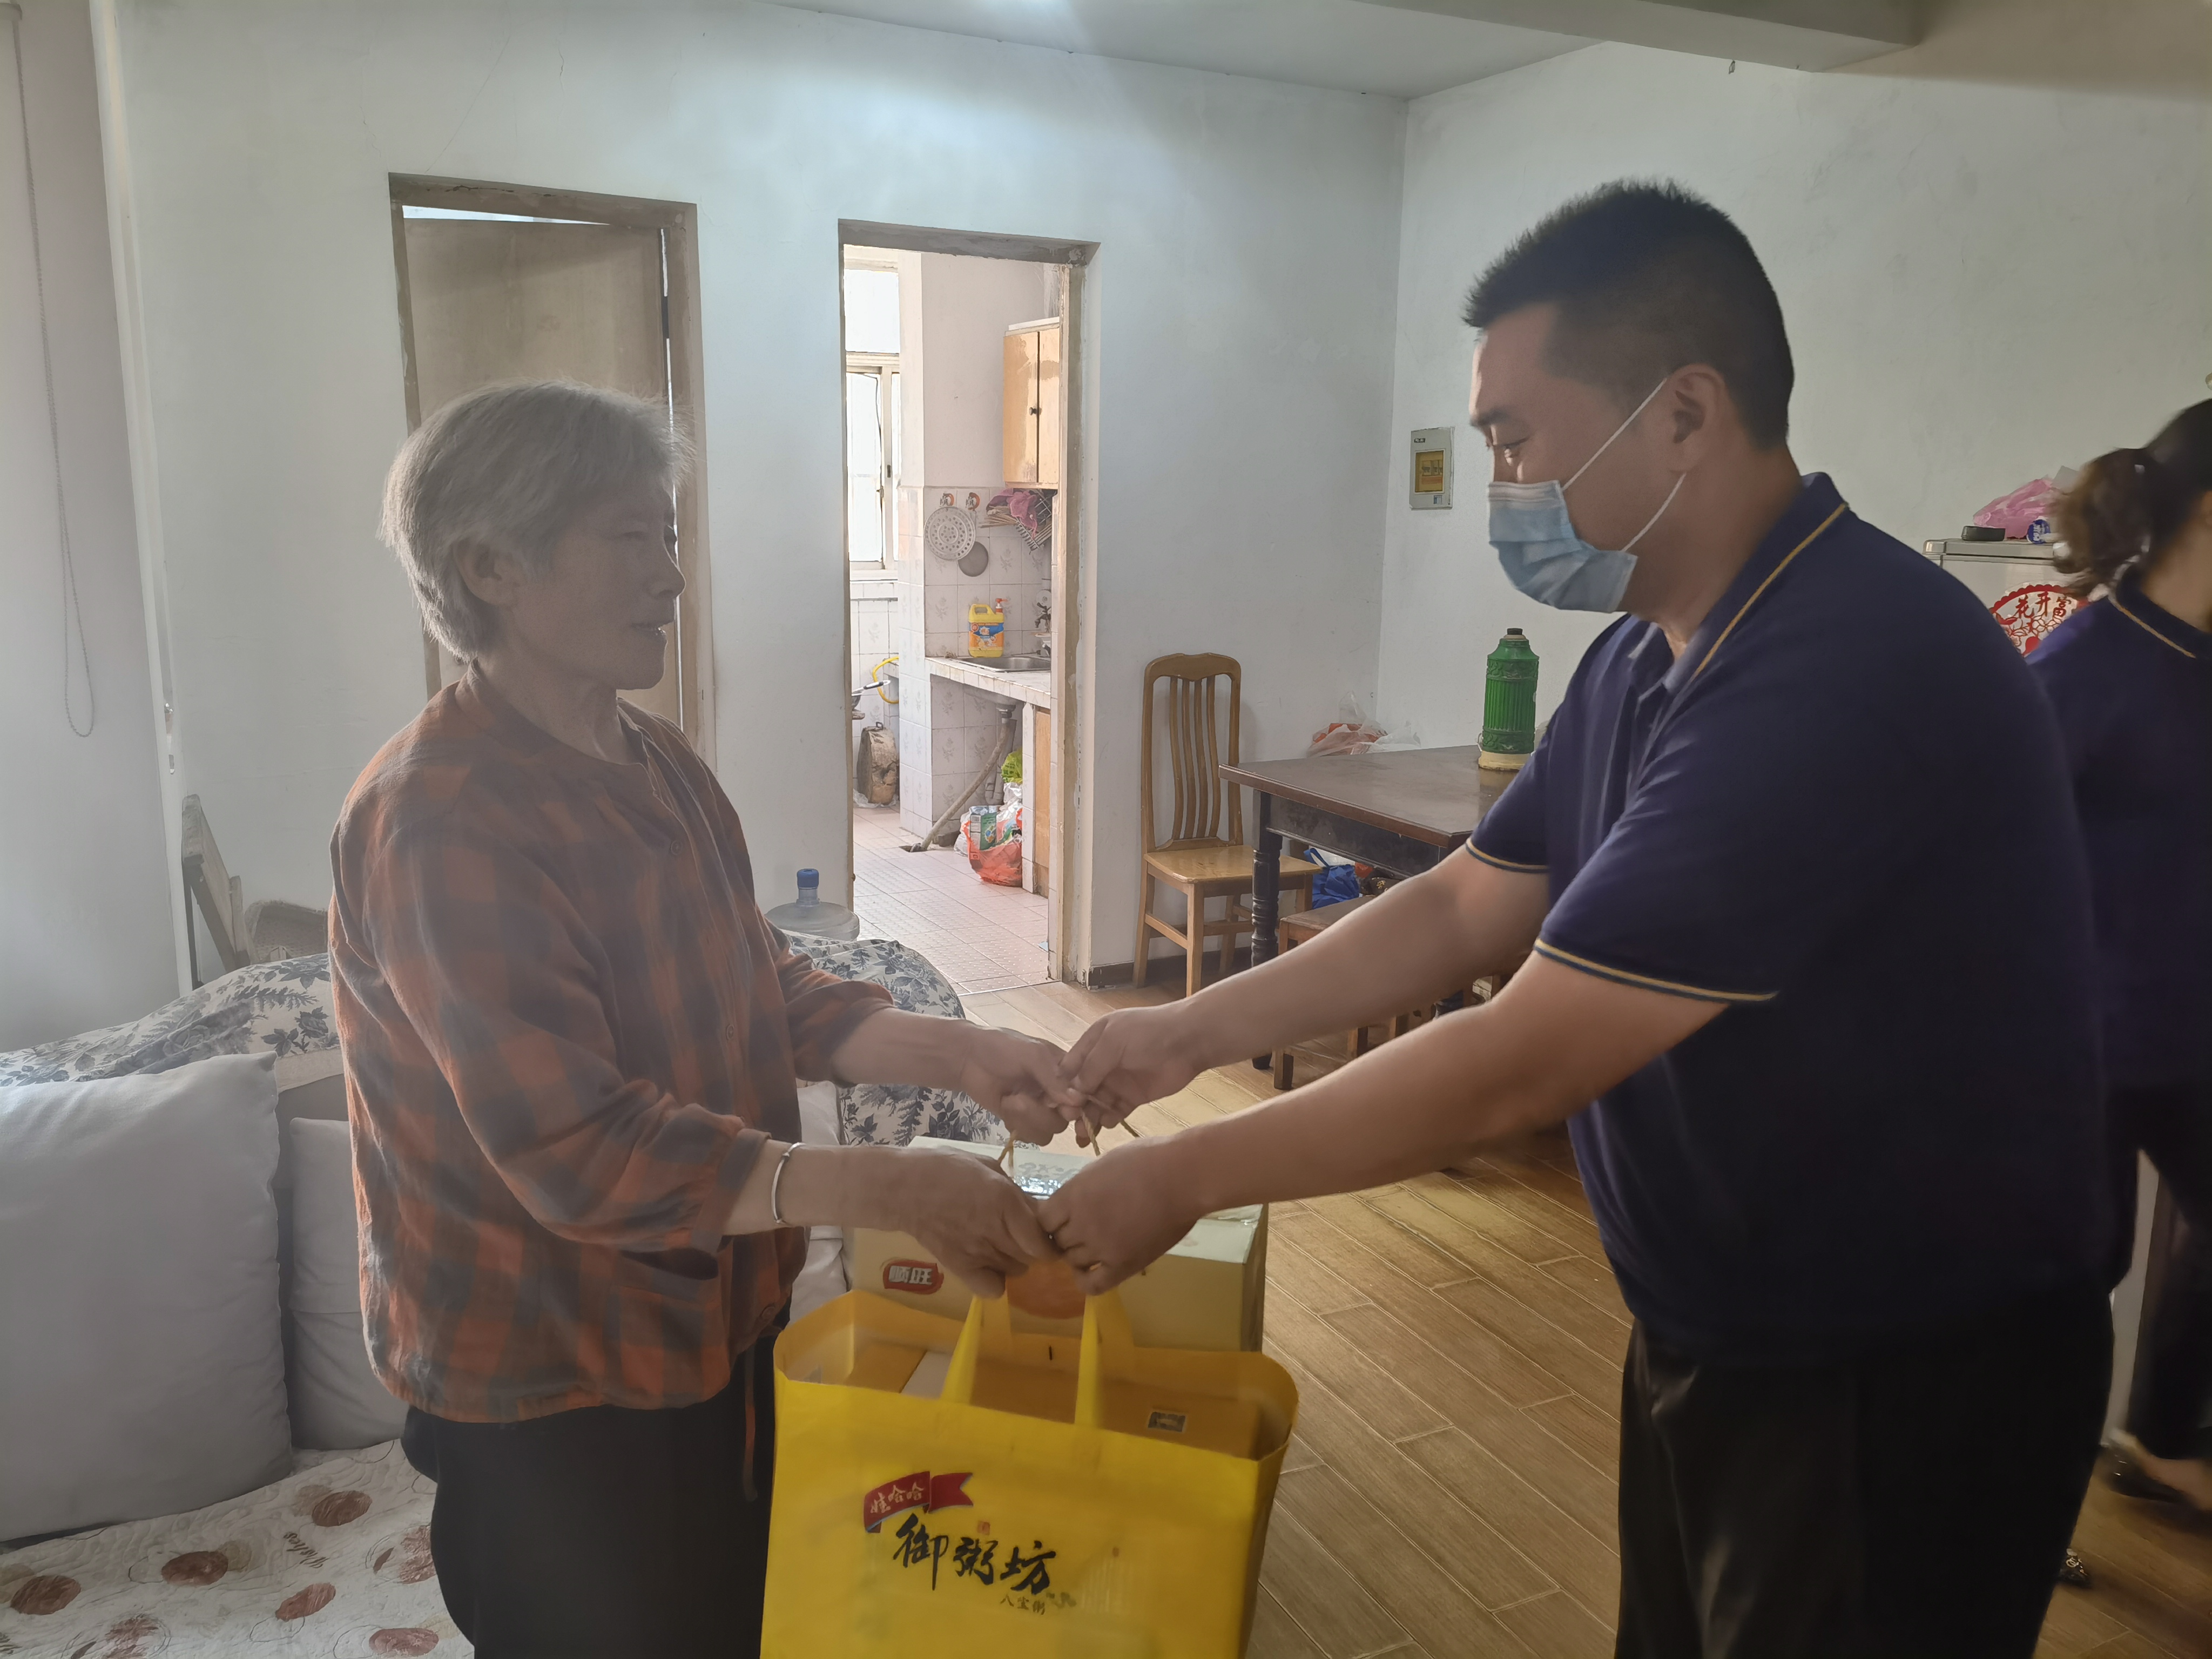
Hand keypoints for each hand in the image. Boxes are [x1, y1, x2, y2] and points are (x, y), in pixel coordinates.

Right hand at [880, 1144, 1054, 1297]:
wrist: (904, 1189)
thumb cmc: (947, 1168)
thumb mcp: (989, 1168)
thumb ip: (1016, 1192)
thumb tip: (1038, 1212)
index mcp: (1005, 1202)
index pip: (1043, 1242)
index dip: (1049, 1241)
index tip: (1045, 1234)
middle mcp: (995, 1231)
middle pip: (1033, 1257)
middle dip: (1033, 1247)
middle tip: (1021, 1235)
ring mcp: (977, 1253)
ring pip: (1016, 1270)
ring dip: (1015, 1260)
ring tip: (1001, 1245)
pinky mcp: (961, 1268)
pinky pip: (992, 1288)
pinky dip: (996, 1280)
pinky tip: (989, 1265)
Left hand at [955, 1026, 1085, 1144]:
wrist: (967, 1058)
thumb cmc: (1002, 1047)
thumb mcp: (1031, 1054)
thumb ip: (1053, 1077)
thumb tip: (1077, 1102)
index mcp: (1067, 1072)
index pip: (1088, 1095)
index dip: (1084, 1109)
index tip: (1067, 1111)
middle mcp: (1057, 1093)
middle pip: (1068, 1119)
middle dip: (1045, 1113)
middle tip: (1026, 1100)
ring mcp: (1039, 1109)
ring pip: (1050, 1131)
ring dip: (1029, 1119)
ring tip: (1010, 1100)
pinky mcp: (1021, 1121)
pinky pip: (1031, 1136)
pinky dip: (1017, 1125)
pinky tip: (1005, 1107)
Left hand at [1036, 1134, 1206, 1294]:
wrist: (1184, 1176)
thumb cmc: (1147, 1159)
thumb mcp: (1102, 1164)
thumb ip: (1081, 1187)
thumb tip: (1071, 1202)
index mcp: (1074, 1195)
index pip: (1042, 1220)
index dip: (1050, 1220)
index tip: (1062, 1217)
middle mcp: (1081, 1224)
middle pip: (1057, 1241)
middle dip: (1065, 1236)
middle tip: (1083, 1228)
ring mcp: (1102, 1247)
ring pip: (1072, 1261)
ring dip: (1078, 1254)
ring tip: (1094, 1244)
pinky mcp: (1124, 1265)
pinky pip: (1093, 1284)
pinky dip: (1085, 1280)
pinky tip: (1090, 1271)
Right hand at [1056, 1003, 1206, 1125]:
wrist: (1188, 1041)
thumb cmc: (1147, 1033)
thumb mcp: (1113, 1042)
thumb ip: (1091, 1066)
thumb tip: (1072, 1090)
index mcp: (1094, 1042)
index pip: (1071, 1067)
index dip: (1062, 1085)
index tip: (1055, 1104)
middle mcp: (1103, 1062)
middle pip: (1082, 1089)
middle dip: (1074, 1106)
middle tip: (1070, 1122)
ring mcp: (1119, 1080)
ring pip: (1097, 1103)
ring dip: (1089, 1117)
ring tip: (1083, 1133)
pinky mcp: (1134, 1096)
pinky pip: (1116, 1111)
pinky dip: (1109, 1119)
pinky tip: (1106, 1124)